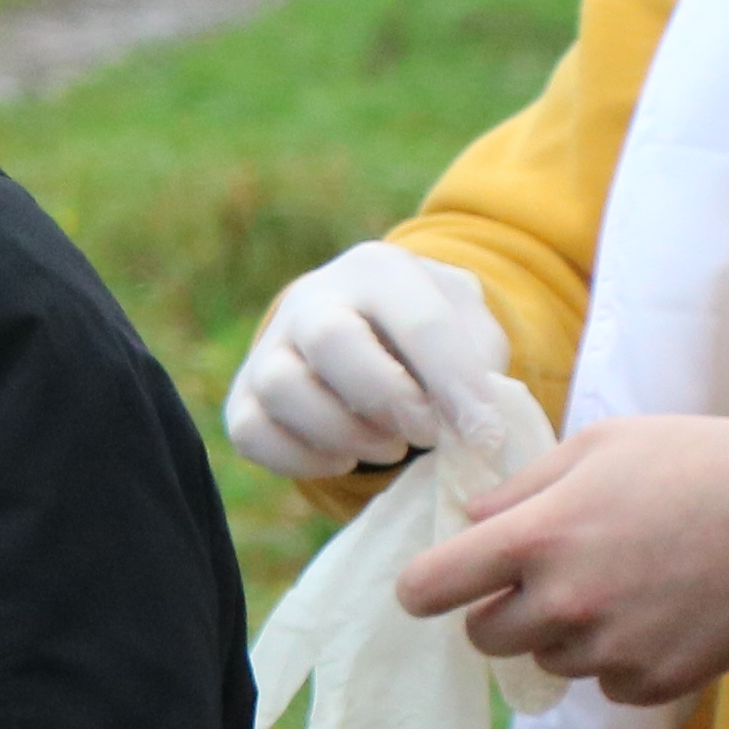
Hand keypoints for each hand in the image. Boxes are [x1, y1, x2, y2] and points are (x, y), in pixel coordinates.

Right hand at [227, 242, 508, 478]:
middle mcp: (312, 299)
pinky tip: (343, 459)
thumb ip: (480, 363)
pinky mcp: (242, 397)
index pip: (417, 321)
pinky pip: (252, 432)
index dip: (455, 383)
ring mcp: (268, 348)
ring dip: (344, 432)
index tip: (485, 433)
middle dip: (386, 398)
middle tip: (425, 434)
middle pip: (331, 340)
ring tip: (390, 447)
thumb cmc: (425, 335)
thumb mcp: (468, 327)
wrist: (362, 330)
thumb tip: (478, 423)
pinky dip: (300, 459)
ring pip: (281, 388)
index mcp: (377, 270)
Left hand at [396, 413, 728, 706]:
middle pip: (483, 637)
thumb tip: (470, 521)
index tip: (440, 585)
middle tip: (553, 576)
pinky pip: (607, 684)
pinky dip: (622, 659)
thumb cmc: (700, 464)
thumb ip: (524, 488)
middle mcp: (562, 603)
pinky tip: (663, 614)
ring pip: (548, 660)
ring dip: (568, 633)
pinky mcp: (653, 682)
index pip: (429, 588)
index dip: (427, 588)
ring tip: (629, 584)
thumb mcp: (603, 446)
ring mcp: (608, 649)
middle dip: (504, 609)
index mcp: (536, 538)